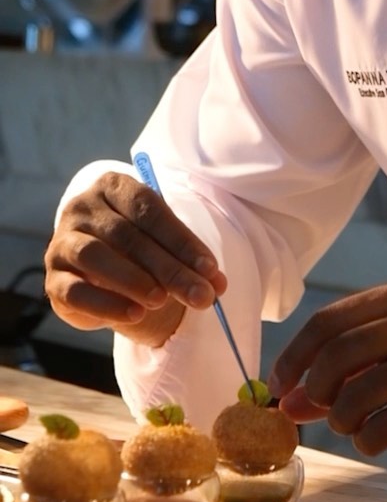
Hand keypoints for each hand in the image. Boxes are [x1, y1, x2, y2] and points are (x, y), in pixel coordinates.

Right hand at [44, 171, 226, 345]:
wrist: (101, 270)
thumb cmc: (138, 247)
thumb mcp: (164, 244)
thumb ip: (187, 260)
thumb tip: (217, 286)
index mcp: (113, 186)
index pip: (149, 208)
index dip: (181, 240)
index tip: (210, 269)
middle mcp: (82, 207)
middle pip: (127, 235)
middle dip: (169, 268)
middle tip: (200, 296)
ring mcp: (63, 241)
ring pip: (95, 256)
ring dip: (133, 280)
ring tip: (162, 300)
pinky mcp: (54, 278)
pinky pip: (75, 291)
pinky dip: (106, 304)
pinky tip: (134, 315)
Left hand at [268, 283, 386, 456]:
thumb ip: (343, 370)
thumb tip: (287, 403)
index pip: (325, 321)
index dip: (293, 356)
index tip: (280, 385)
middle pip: (335, 355)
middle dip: (315, 390)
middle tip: (319, 409)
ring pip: (354, 395)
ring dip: (341, 420)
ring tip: (353, 424)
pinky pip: (382, 429)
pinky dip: (367, 441)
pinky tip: (377, 437)